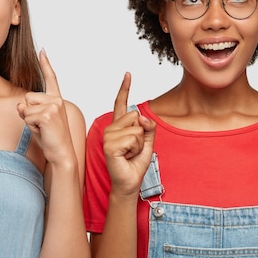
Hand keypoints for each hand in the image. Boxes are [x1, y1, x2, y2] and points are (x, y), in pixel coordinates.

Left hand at [17, 50, 75, 165]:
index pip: (51, 78)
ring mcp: (53, 106)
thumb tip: (19, 105)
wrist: (61, 153)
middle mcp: (56, 100)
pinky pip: (26, 116)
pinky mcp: (48, 114)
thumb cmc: (50, 138)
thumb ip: (28, 109)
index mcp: (56, 99)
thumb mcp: (37, 120)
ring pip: (25, 108)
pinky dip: (30, 126)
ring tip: (42, 129)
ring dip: (29, 120)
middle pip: (27, 97)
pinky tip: (42, 131)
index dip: (46, 64)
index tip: (42, 51)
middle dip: (28, 112)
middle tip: (41, 125)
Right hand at [102, 72, 155, 196]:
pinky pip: (133, 138)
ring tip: (130, 154)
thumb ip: (148, 126)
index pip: (121, 103)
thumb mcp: (148, 142)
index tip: (128, 74)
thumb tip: (142, 117)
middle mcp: (112, 128)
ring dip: (140, 143)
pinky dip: (135, 149)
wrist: (129, 183)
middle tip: (135, 148)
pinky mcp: (109, 145)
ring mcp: (109, 136)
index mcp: (119, 126)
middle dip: (142, 133)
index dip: (125, 88)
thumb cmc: (136, 163)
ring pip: (136, 128)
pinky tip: (126, 157)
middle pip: (136, 116)